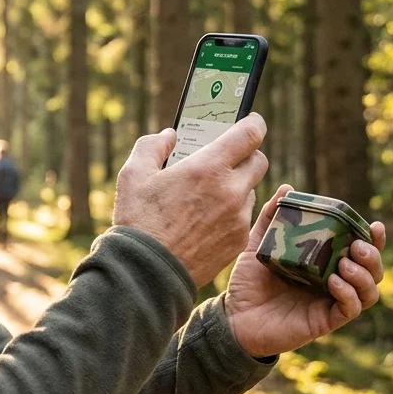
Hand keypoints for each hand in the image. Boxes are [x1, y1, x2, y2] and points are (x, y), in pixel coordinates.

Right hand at [112, 114, 269, 286]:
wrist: (146, 272)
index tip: (250, 122)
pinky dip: (231, 214)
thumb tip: (168, 136)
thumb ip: (152, 146)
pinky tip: (206, 220)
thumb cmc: (138, 220)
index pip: (251, 133)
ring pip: (250, 191)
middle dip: (246, 155)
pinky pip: (243, 218)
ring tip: (207, 196)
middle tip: (225, 159)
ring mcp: (238, 218)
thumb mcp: (133, 174)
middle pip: (259, 161)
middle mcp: (231, 190)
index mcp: (208, 167)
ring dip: (237, 187)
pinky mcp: (238, 241)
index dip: (253, 123)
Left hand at [223, 184, 387, 357]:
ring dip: (364, 275)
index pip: (360, 251)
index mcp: (325, 264)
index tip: (376, 226)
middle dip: (373, 256)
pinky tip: (334, 282)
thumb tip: (286, 188)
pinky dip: (348, 294)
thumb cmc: (248, 283)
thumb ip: (271, 218)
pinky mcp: (325, 321)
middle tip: (358, 246)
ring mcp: (331, 303)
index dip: (374, 240)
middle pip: (372, 270)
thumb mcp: (258, 245)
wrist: (232, 317)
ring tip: (345, 264)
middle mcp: (334, 283)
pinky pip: (350, 309)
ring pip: (369, 291)